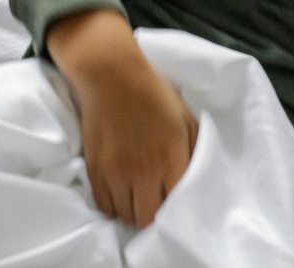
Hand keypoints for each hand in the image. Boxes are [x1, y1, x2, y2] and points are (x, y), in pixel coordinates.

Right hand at [47, 9, 198, 227]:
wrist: (111, 74)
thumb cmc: (153, 93)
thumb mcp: (187, 119)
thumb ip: (196, 152)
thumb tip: (199, 179)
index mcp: (170, 159)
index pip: (176, 208)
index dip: (177, 209)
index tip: (176, 203)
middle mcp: (143, 172)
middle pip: (149, 219)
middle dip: (155, 216)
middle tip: (157, 203)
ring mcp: (116, 173)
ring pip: (126, 217)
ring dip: (134, 212)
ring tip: (138, 199)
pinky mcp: (94, 169)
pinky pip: (104, 206)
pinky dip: (113, 206)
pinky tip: (121, 194)